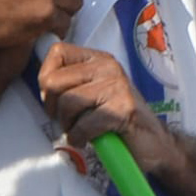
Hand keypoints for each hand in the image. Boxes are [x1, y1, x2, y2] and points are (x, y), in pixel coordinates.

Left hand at [38, 42, 174, 165]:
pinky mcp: (123, 109)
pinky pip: (83, 125)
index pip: (57, 52)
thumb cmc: (117, 120)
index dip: (47, 78)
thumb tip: (41, 82)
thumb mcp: (94, 92)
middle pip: (54, 81)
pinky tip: (89, 139)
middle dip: (53, 108)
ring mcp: (117, 86)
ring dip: (68, 125)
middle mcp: (108, 66)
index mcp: (99, 58)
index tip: (57, 98)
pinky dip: (80, 138)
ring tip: (81, 129)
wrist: (153, 143)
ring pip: (67, 103)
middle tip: (68, 119)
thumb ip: (71, 82)